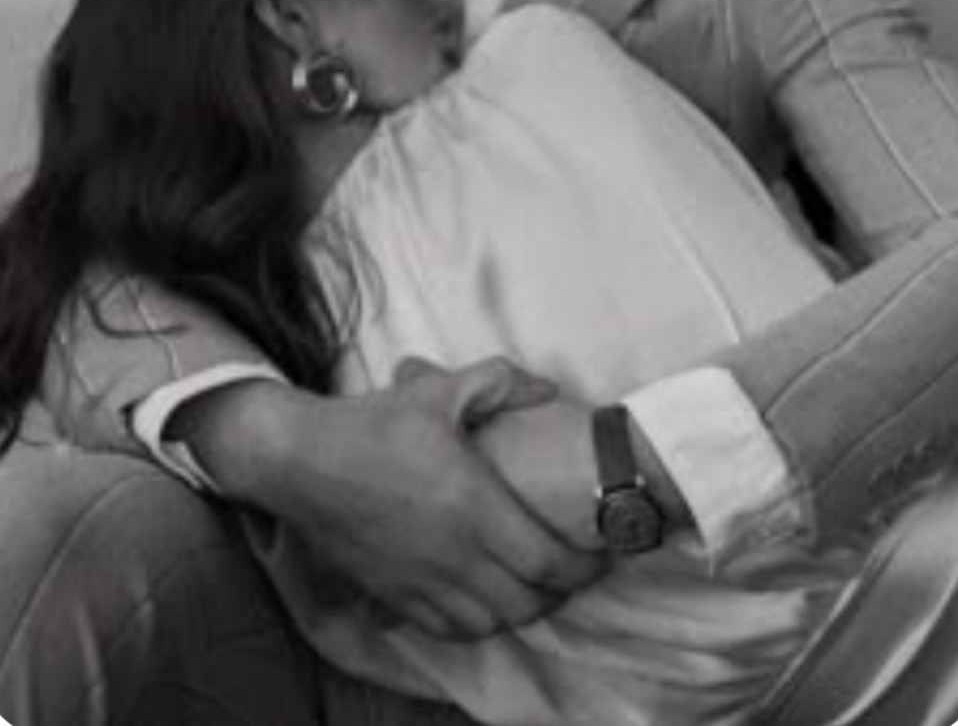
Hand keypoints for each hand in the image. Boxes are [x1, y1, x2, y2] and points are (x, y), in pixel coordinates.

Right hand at [178, 362, 599, 639]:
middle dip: (561, 592)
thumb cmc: (373, 424)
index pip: (548, 562)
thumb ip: (501, 382)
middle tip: (573, 568)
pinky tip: (483, 597)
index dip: (584, 567)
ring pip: (492, 623)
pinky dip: (478, 622)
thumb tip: (548, 389)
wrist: (301, 460)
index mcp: (472, 505)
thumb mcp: (440, 391)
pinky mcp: (394, 594)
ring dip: (520, 609)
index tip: (602, 550)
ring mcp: (422, 580)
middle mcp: (453, 554)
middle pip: (528, 604)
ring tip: (532, 583)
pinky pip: (449, 629)